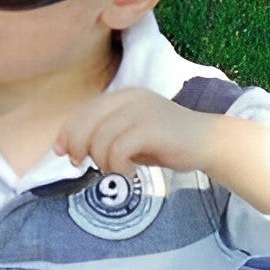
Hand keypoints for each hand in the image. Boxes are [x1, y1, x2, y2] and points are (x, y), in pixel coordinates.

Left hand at [54, 87, 214, 176]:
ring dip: (102, 162)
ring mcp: (141, 111)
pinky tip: (130, 172)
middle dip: (77, 148)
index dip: (66, 133)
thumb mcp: (127, 134)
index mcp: (121, 96)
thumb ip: (100, 135)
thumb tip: (65, 149)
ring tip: (116, 170)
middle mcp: (129, 98)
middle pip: (85, 124)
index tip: (61, 152)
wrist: (208, 143)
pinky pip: (118, 150)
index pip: (81, 112)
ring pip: (99, 140)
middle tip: (83, 165)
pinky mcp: (152, 128)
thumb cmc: (164, 142)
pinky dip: (118, 166)